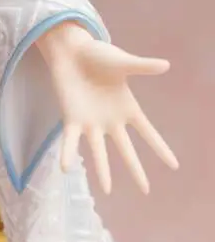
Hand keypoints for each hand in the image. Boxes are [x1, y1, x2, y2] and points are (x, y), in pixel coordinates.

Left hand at [38, 23, 178, 193]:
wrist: (72, 50)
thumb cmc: (98, 55)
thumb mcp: (122, 62)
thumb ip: (142, 66)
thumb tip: (166, 64)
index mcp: (127, 108)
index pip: (148, 133)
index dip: (160, 148)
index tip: (174, 166)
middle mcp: (110, 120)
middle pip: (126, 149)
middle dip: (135, 170)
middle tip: (146, 191)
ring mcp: (91, 122)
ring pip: (98, 151)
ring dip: (102, 170)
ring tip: (107, 190)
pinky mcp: (72, 118)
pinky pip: (70, 140)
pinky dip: (68, 153)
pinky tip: (66, 168)